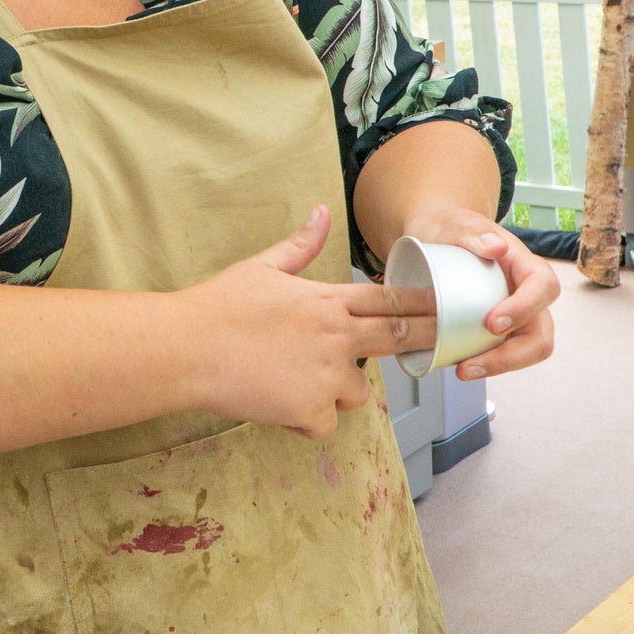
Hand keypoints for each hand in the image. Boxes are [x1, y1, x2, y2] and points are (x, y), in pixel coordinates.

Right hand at [185, 205, 435, 439]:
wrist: (187, 350)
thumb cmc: (219, 306)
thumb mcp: (261, 267)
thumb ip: (300, 245)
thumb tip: (321, 211)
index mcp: (326, 300)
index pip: (390, 300)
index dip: (423, 303)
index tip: (446, 304)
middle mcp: (335, 337)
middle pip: (399, 338)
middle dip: (426, 339)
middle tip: (445, 341)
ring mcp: (326, 377)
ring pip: (358, 391)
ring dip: (339, 389)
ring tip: (300, 379)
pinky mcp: (310, 411)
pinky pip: (325, 422)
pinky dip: (307, 419)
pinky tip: (279, 405)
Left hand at [402, 204, 558, 379]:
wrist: (435, 237)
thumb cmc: (449, 228)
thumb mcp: (454, 224)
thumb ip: (472, 232)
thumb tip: (496, 247)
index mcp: (524, 264)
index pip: (543, 286)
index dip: (525, 308)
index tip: (492, 323)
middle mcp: (526, 294)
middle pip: (541, 332)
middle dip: (512, 355)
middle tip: (471, 363)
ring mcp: (516, 316)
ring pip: (527, 350)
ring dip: (499, 366)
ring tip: (463, 371)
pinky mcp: (499, 332)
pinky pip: (503, 353)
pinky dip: (486, 364)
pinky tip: (458, 366)